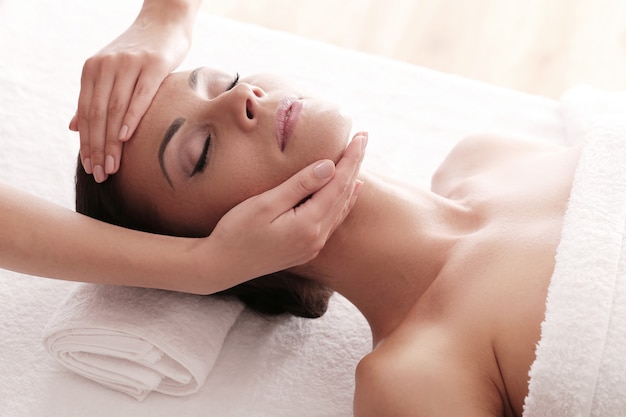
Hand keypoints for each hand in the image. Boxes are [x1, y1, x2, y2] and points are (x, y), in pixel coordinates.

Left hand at [70, 8, 194, 182]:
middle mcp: (106, 66)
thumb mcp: (112, 73)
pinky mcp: (154, 65)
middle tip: (100, 174)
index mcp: (92, 70)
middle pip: (97, 114)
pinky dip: (131, 118)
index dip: (86, 143)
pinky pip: (140, 96)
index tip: (89, 168)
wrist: (166, 21)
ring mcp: (129, 64)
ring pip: (115, 110)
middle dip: (96, 148)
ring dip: (112, 142)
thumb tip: (73, 128)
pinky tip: (126, 138)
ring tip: (112, 167)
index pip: (85, 113)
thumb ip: (94, 99)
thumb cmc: (142, 53)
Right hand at [210, 132, 367, 283]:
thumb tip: (330, 166)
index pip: (338, 184)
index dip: (350, 159)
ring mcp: (312, 246)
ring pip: (340, 208)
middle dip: (354, 165)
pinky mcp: (305, 249)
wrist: (221, 266)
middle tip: (364, 138)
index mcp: (309, 224)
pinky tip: (348, 193)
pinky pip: (333, 221)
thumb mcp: (266, 204)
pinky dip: (342, 203)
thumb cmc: (237, 232)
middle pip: (343, 194)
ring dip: (351, 183)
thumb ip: (299, 185)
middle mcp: (317, 237)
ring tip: (359, 160)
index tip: (360, 136)